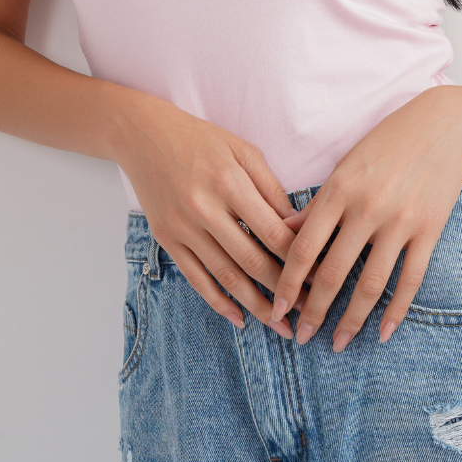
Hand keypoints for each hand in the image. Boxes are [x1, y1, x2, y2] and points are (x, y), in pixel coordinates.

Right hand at [114, 93, 304, 336]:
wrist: (143, 136)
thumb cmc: (200, 139)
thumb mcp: (242, 150)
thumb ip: (270, 187)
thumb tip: (298, 225)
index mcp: (229, 183)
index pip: (272, 232)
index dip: (299, 259)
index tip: (318, 275)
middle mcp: (205, 208)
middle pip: (252, 260)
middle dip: (283, 290)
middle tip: (307, 309)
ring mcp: (183, 227)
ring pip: (226, 277)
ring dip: (256, 305)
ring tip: (280, 325)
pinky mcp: (167, 239)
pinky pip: (196, 279)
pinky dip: (218, 303)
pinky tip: (239, 318)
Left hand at [269, 86, 461, 350]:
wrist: (445, 124)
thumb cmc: (388, 141)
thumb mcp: (347, 164)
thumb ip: (318, 203)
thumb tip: (282, 232)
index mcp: (339, 189)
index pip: (304, 247)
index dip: (287, 283)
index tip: (276, 308)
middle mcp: (367, 208)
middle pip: (333, 273)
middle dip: (313, 311)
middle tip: (300, 338)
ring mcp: (400, 222)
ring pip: (370, 285)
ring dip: (351, 320)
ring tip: (337, 344)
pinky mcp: (430, 230)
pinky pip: (410, 280)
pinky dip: (396, 311)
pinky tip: (384, 333)